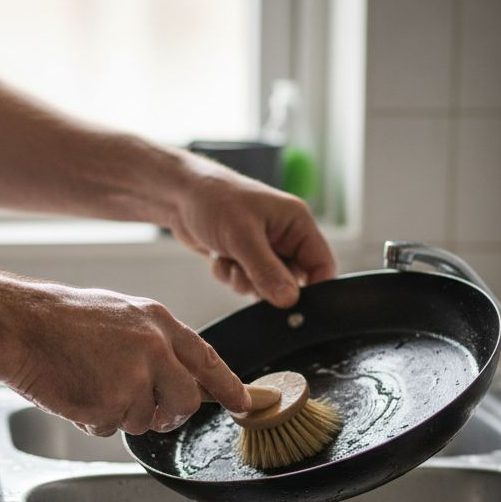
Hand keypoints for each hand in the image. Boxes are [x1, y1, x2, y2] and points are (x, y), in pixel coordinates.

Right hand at [1, 282, 250, 435]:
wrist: (19, 325)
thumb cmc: (58, 320)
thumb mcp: (118, 316)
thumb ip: (151, 343)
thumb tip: (176, 372)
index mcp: (157, 322)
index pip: (206, 359)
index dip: (229, 385)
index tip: (245, 402)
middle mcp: (154, 348)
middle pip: (185, 401)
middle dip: (169, 414)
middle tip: (147, 409)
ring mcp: (135, 377)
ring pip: (145, 420)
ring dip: (118, 413)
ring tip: (88, 382)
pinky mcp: (112, 403)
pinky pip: (111, 428)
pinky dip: (93, 419)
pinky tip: (75, 392)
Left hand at [168, 154, 336, 307]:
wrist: (178, 194)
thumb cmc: (213, 200)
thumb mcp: (242, 237)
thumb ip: (268, 272)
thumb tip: (290, 301)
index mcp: (297, 223)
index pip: (322, 265)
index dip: (314, 289)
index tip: (295, 307)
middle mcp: (285, 235)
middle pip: (293, 281)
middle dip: (266, 285)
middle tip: (246, 273)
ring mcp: (265, 247)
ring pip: (267, 286)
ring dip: (244, 281)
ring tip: (228, 260)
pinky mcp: (245, 257)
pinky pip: (246, 282)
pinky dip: (230, 275)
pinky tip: (217, 257)